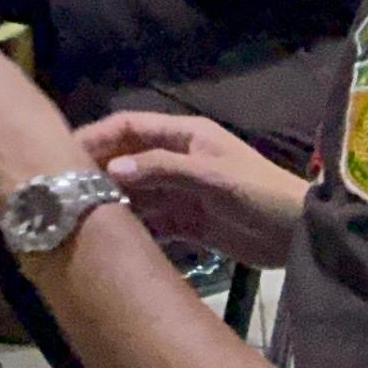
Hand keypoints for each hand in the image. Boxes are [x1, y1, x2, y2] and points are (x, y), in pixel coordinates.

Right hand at [73, 109, 309, 269]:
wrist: (301, 234)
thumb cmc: (261, 193)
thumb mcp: (213, 176)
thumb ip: (162, 169)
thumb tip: (111, 169)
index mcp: (185, 135)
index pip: (129, 127)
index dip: (97, 136)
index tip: (65, 154)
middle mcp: (178, 159)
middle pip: (128, 160)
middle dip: (99, 173)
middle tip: (65, 193)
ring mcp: (182, 192)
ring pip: (137, 193)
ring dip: (115, 204)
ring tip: (83, 220)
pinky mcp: (189, 222)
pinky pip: (153, 222)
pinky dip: (136, 229)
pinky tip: (115, 240)